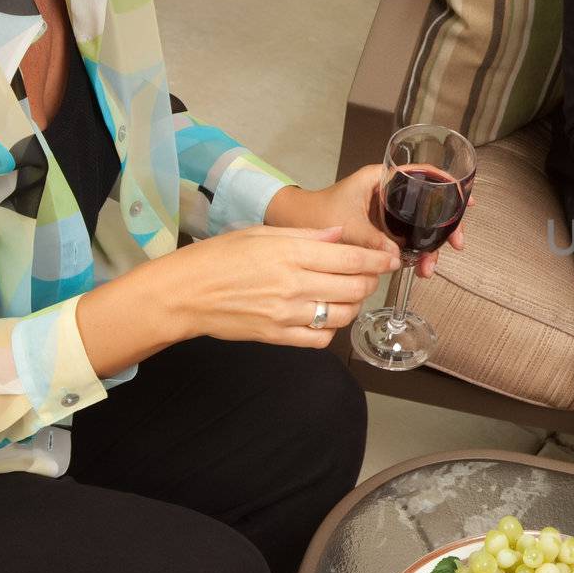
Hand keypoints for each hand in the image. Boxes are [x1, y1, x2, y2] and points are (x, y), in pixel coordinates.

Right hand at [163, 224, 400, 347]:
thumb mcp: (261, 233)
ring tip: (348, 295)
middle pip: (355, 288)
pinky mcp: (278, 336)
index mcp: (291, 254)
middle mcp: (294, 285)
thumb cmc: (218, 257)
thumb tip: (340, 235)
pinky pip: (321, 339)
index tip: (391, 260)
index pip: (352, 258)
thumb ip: (306, 235)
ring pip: (344, 315)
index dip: (378, 261)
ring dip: (354, 305)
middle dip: (370, 281)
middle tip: (368, 275)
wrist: (182, 294)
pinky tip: (325, 316)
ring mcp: (287, 314)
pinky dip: (331, 329)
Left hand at [267, 166, 469, 277]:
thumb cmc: (314, 212)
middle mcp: (388, 192)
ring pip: (419, 225)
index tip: (466, 202)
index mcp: (381, 178)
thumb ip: (373, 241)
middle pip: (429, 204)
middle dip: (444, 227)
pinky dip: (416, 252)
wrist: (292, 223)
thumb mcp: (348, 226)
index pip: (424, 175)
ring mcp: (387, 211)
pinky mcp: (382, 228)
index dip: (449, 187)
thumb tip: (398, 259)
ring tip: (428, 268)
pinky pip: (407, 237)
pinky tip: (419, 266)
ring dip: (429, 246)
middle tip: (454, 245)